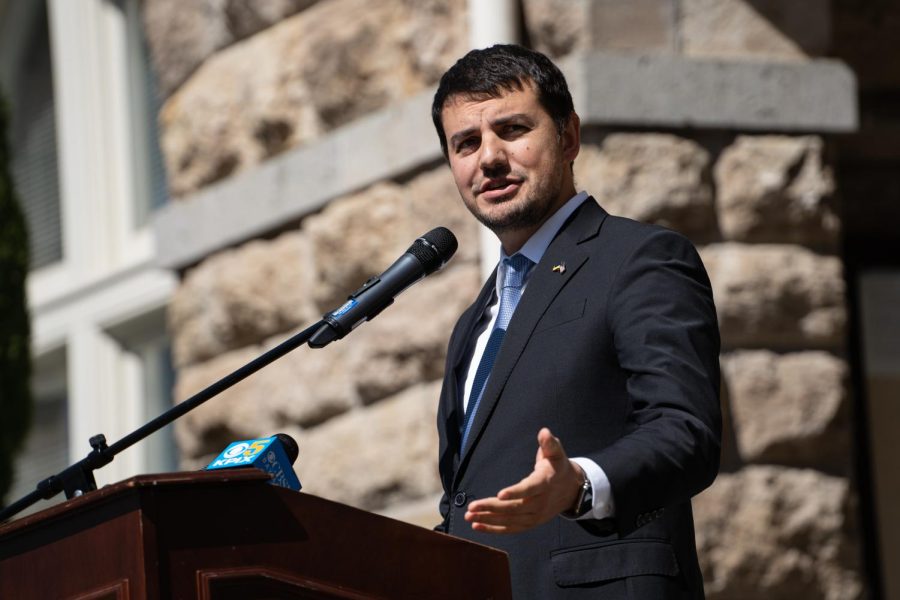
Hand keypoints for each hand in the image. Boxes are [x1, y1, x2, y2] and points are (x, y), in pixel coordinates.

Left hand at [464, 427, 584, 533]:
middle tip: (472, 506)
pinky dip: (494, 529)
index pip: (530, 489)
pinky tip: (477, 525)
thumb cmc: (558, 467)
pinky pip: (511, 528)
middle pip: (515, 508)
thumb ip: (549, 443)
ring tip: (470, 516)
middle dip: (492, 508)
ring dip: (489, 520)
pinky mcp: (530, 523)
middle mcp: (540, 503)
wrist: (571, 490)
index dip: (516, 492)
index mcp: (545, 483)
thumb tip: (544, 431)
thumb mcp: (556, 452)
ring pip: (510, 521)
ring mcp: (535, 516)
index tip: (500, 494)